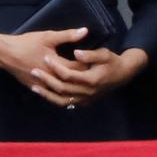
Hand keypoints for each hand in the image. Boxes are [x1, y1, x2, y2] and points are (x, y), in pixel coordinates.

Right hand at [0, 28, 89, 106]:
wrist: (4, 54)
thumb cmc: (26, 43)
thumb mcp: (47, 36)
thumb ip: (67, 35)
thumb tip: (85, 31)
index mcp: (56, 65)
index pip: (78, 69)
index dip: (88, 66)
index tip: (97, 63)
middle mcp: (51, 79)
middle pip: (72, 82)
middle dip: (83, 78)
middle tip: (95, 74)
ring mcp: (43, 86)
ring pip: (63, 93)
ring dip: (73, 89)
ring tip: (83, 85)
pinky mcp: (36, 89)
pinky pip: (52, 96)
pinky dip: (61, 95)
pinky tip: (69, 94)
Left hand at [31, 47, 147, 107]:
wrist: (123, 75)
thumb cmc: (112, 62)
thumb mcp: (104, 54)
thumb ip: (90, 54)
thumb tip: (76, 53)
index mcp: (91, 80)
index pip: (68, 75)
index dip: (55, 66)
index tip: (45, 58)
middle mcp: (88, 92)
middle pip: (62, 88)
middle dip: (47, 80)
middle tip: (33, 71)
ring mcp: (86, 99)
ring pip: (63, 100)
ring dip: (47, 94)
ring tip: (34, 87)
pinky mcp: (84, 102)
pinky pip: (67, 103)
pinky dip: (54, 100)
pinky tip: (45, 94)